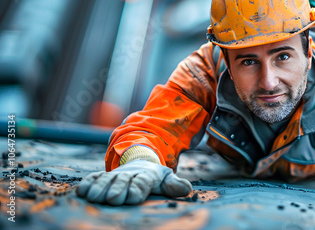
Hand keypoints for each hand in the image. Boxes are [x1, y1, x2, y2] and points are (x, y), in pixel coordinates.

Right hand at [76, 160, 191, 204]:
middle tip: (111, 198)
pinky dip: (88, 183)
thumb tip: (187, 189)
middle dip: (116, 190)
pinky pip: (94, 178)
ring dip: (99, 188)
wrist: (140, 161)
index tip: (132, 197)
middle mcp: (129, 174)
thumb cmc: (154, 177)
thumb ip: (174, 184)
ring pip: (106, 180)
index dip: (136, 189)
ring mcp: (115, 175)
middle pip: (122, 182)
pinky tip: (82, 191)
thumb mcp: (166, 179)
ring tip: (93, 197)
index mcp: (146, 176)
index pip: (141, 182)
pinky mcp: (104, 176)